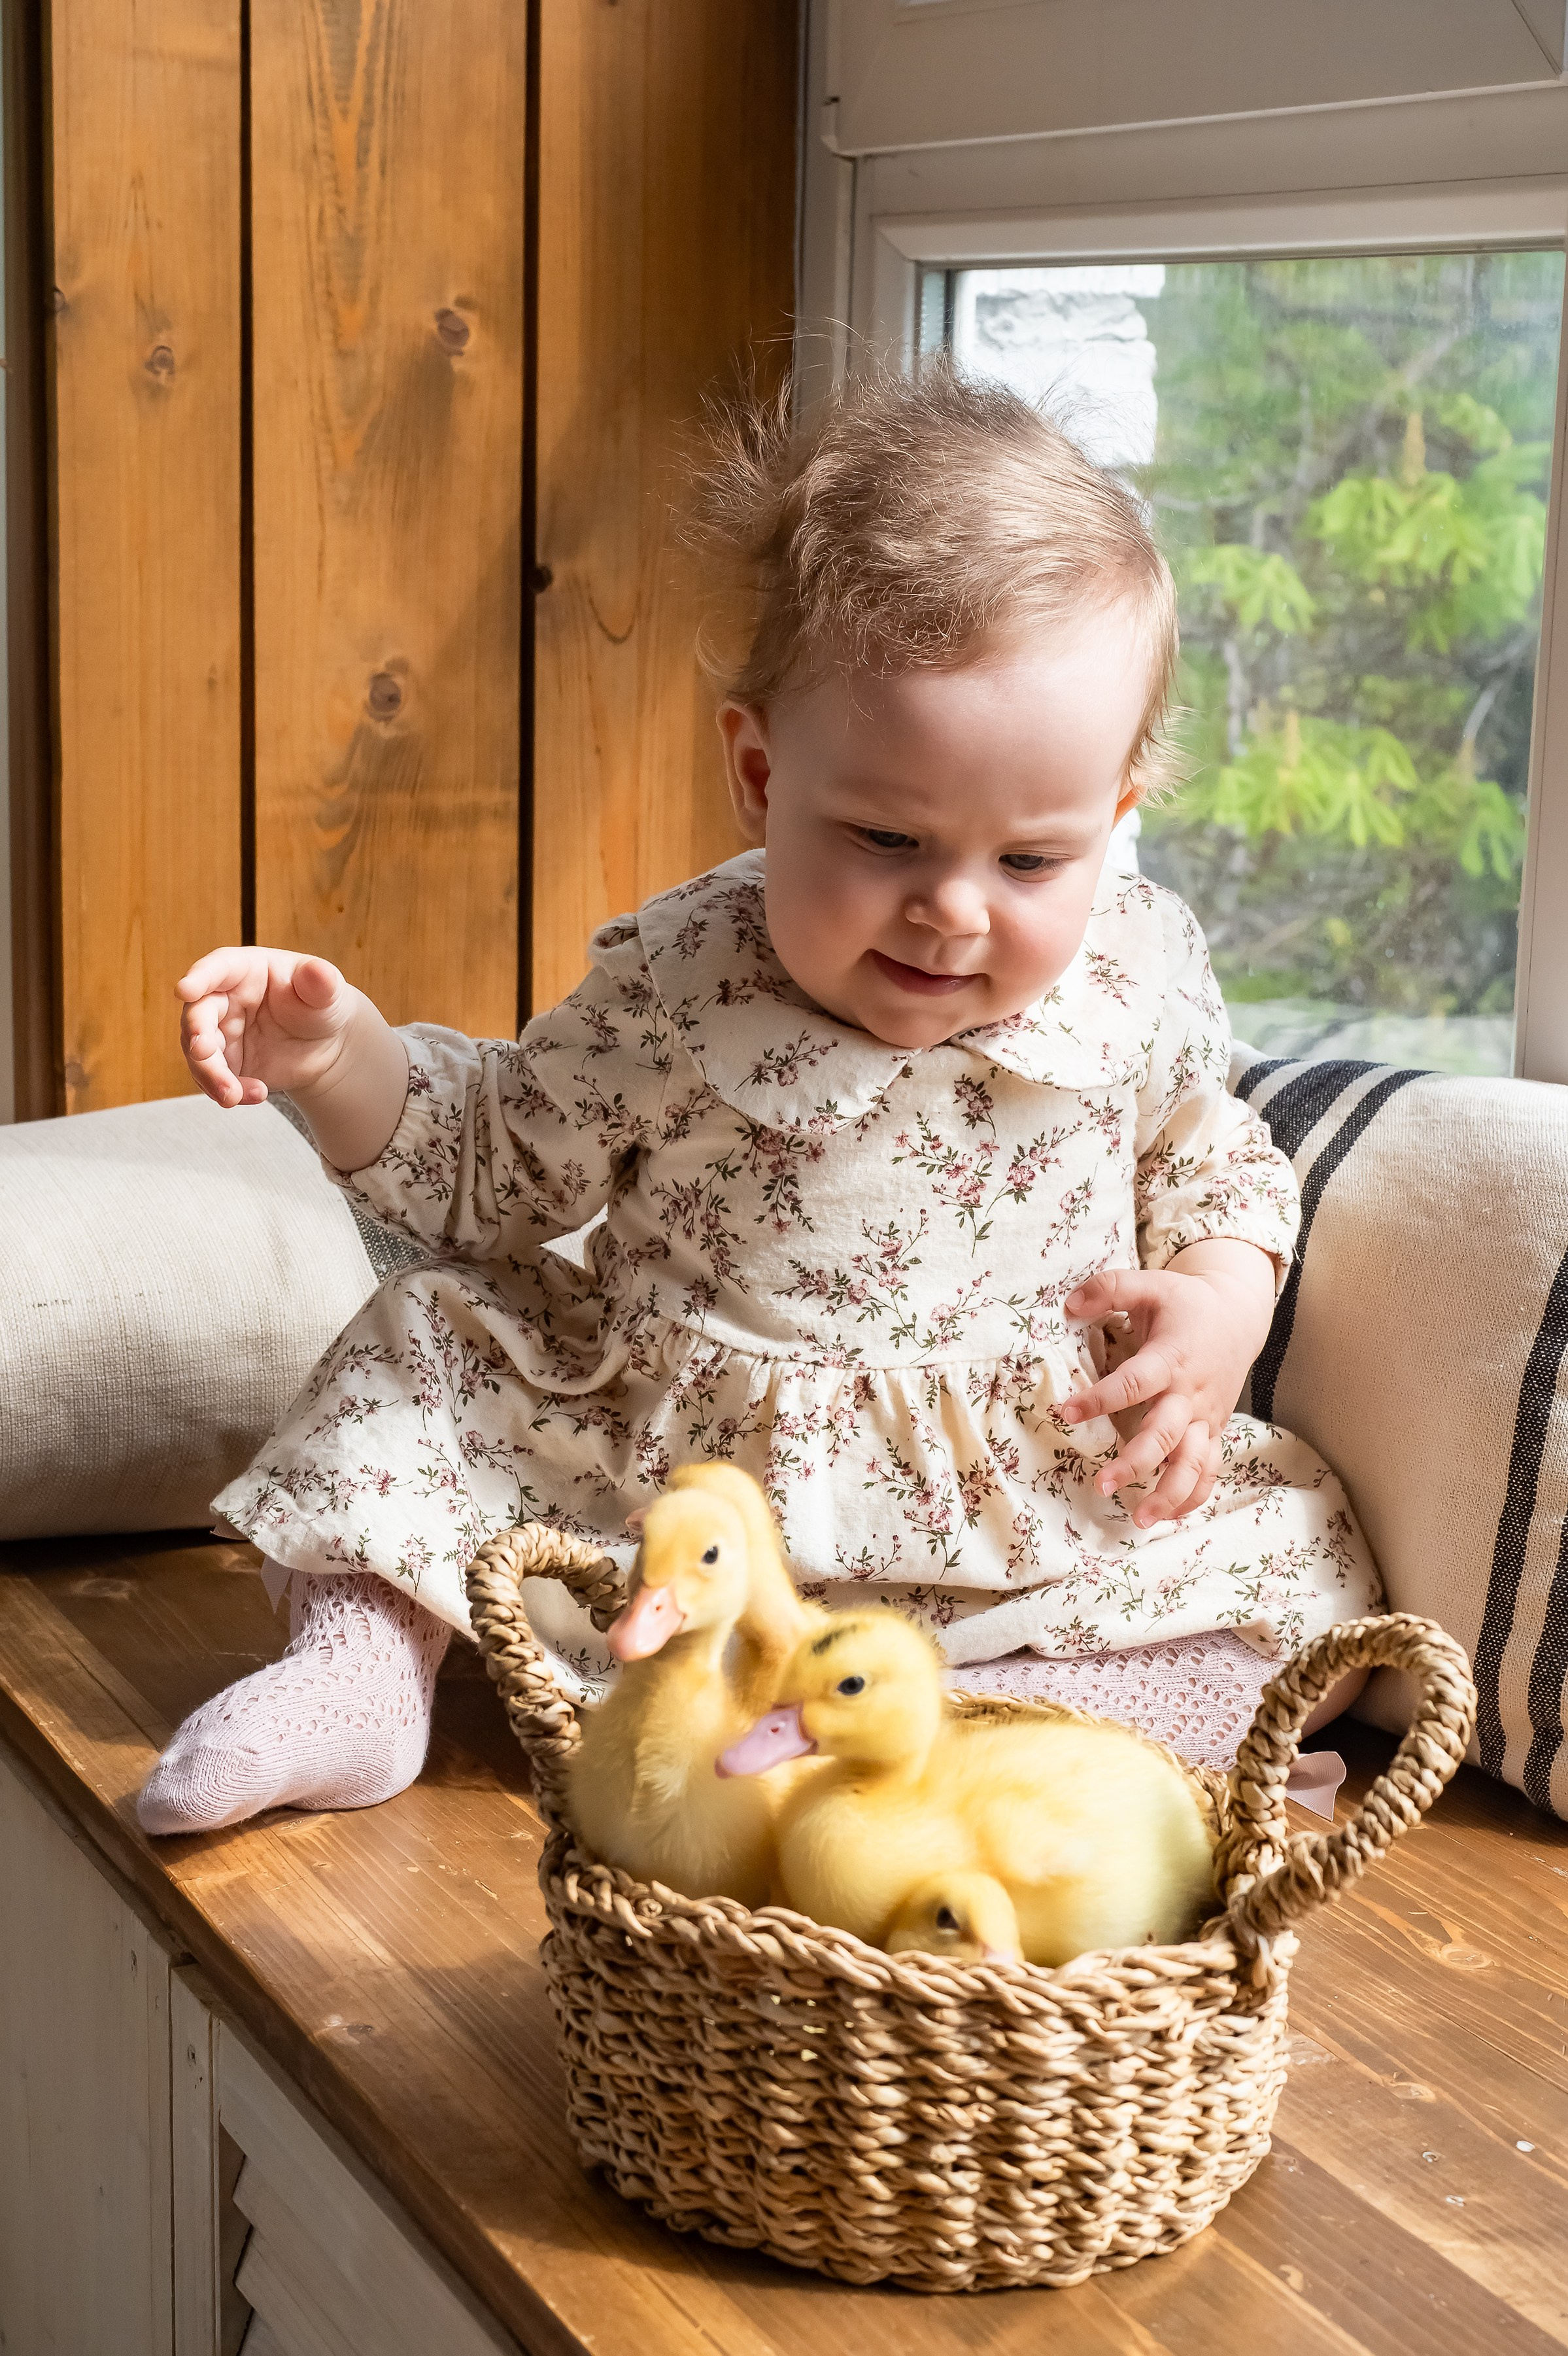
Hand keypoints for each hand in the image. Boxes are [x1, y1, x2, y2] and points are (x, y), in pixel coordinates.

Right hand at [178, 947, 361, 1106]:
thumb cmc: (321, 1004)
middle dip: (197, 1035)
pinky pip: (213, 1079)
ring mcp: (219, 1032)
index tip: (184, 990)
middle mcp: (223, 999)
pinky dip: (228, 1091)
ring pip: (199, 1053)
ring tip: (232, 1095)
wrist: (324, 1045)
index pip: (217, 968)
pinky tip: (256, 1094)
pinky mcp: (223, 1063)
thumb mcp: (327, 991)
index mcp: (244, 970)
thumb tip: (319, 971)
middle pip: (198, 1014)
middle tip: (203, 1053)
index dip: (199, 978)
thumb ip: (321, 981)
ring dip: (211, 1075)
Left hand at [1060, 1241, 1276, 1526]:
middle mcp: (1189, 1393)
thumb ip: (1109, 1288)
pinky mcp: (1214, 1430)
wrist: (1238, 1316)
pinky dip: (1193, 1497)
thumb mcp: (1150, 1283)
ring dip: (1169, 1494)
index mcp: (1170, 1358)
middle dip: (1135, 1464)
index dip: (1100, 1399)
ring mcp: (1205, 1417)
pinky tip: (1167, 1517)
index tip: (1066, 1412)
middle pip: (1165, 1436)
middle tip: (1102, 1485)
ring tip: (1140, 1520)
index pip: (1134, 1384)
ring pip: (1193, 1464)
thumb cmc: (1186, 1303)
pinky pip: (1209, 1470)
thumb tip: (1068, 1304)